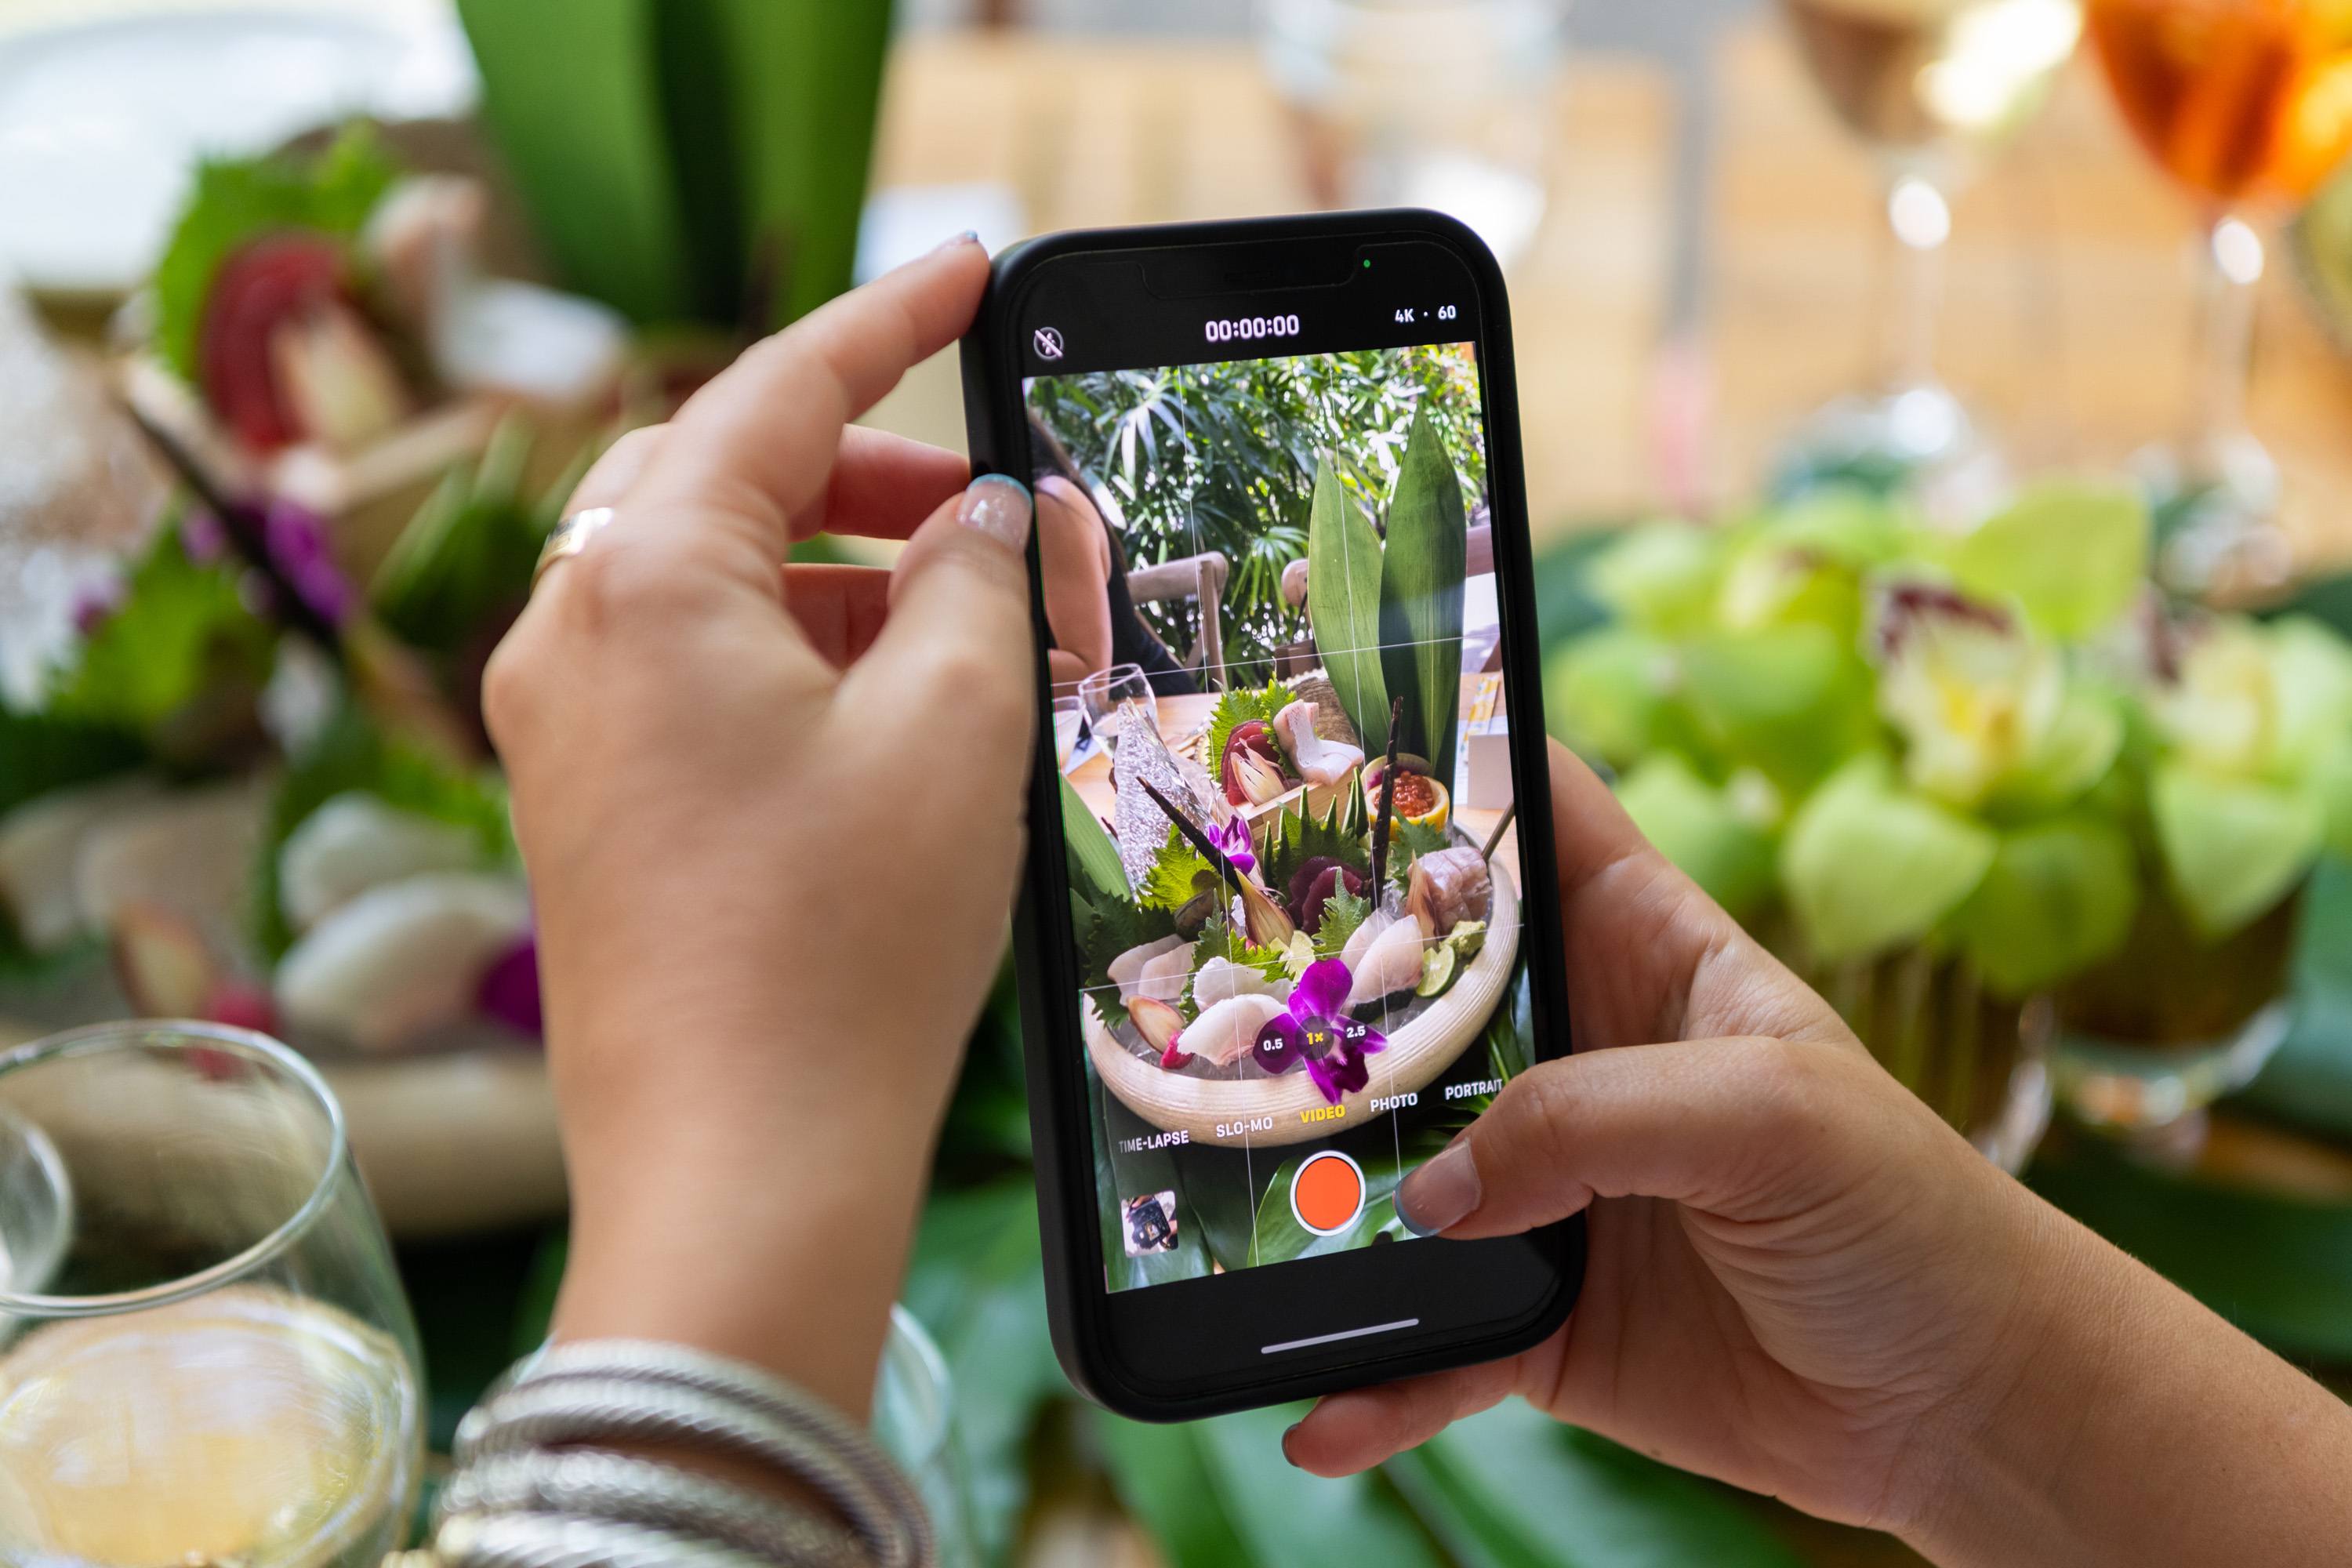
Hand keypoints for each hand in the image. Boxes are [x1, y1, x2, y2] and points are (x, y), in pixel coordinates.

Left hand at [483, 237, 1033, 1415]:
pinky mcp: (584, 806)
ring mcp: (561, 727)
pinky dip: (794, 655)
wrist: (739, 1177)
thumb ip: (975, 576)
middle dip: (868, 468)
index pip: (775, 390)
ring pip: (709, 581)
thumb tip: (982, 515)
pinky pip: (688, 671)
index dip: (890, 322)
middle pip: (724, 478)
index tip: (967, 278)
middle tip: (991, 498)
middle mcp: (568, 635)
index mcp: (641, 579)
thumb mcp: (953, 726)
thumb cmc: (842, 954)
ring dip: (841, 573)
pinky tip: (892, 709)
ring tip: (968, 622)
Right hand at [1289, 741, 2351, 1565]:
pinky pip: (1429, 1342)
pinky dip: (1372, 1378)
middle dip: (1318, 991)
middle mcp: (1578, 1058)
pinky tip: (1317, 1414)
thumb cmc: (1909, 1218)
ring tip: (1226, 1220)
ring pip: (1394, 1171)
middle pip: (1418, 994)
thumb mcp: (1772, 1115)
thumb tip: (1433, 1194)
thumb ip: (1593, 1120)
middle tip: (1204, 996)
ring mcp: (1545, 1187)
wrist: (1963, 1408)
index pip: (1530, 818)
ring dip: (1319, 1198)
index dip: (1436, 766)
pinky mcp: (1537, 1312)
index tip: (1312, 744)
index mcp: (1648, 951)